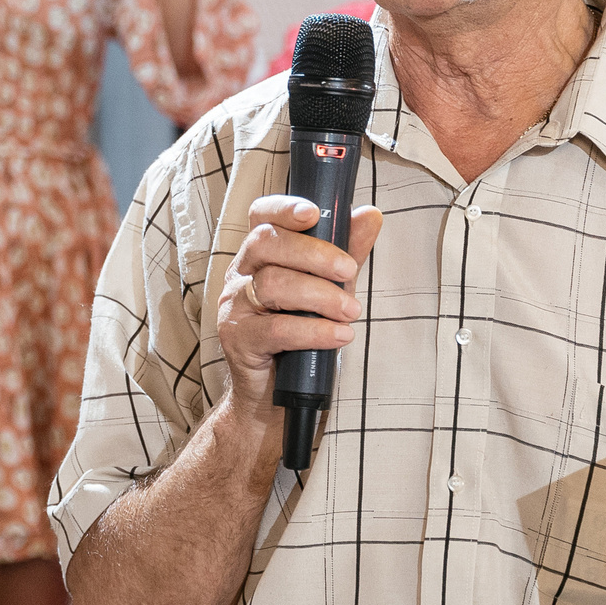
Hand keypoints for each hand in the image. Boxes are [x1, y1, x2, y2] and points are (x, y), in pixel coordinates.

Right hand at [218, 194, 384, 420]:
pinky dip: (314, 331)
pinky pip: (277, 328)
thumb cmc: (300, 336)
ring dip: (321, 297)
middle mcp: (240, 274)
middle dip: (315, 254)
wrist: (274, 395)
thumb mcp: (329, 288)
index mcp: (259, 256)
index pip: (261, 217)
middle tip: (350, 273)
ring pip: (274, 284)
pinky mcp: (238, 339)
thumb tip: (370, 214)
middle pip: (267, 243)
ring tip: (351, 312)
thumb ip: (346, 252)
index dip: (284, 208)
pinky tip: (339, 336)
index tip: (314, 213)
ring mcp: (235, 306)